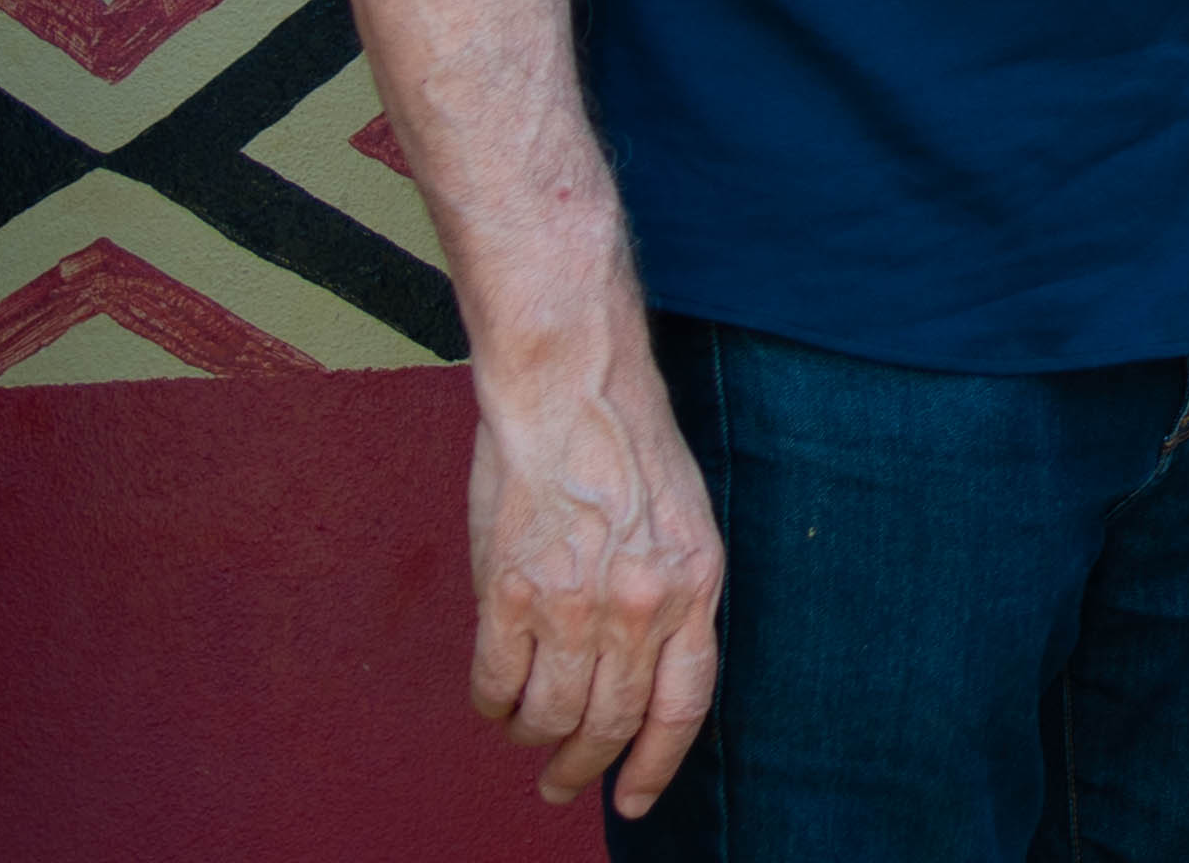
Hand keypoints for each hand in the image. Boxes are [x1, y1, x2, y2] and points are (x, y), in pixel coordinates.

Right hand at [467, 329, 722, 815]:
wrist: (572, 386)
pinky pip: (495, 681)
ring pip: (549, 713)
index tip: (635, 801)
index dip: (656, 765)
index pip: (682, 708)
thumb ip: (670, 598)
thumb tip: (642, 671)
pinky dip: (492, 704)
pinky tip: (493, 702)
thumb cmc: (628, 444)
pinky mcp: (510, 592)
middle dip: (583, 766)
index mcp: (695, 588)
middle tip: (561, 785)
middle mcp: (640, 606)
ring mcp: (573, 603)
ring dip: (533, 737)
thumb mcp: (685, 523)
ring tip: (526, 736)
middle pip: (611, 723)